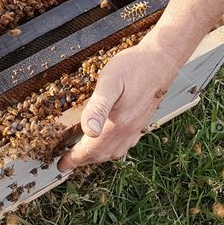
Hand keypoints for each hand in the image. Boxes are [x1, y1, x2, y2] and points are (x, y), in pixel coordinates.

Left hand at [57, 32, 191, 171]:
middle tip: (68, 162)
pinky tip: (110, 143)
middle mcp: (128, 129)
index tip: (61, 165)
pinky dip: (113, 149)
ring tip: (85, 156)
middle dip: (83, 161)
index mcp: (117, 123)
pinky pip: (126, 144)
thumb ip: (98, 107)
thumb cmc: (135, 66)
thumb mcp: (110, 82)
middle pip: (101, 154)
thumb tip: (89, 131)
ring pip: (114, 152)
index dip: (74, 159)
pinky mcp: (142, 121)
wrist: (161, 60)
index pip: (91, 150)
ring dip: (98, 157)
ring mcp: (136, 127)